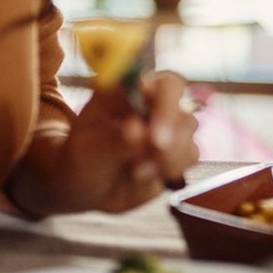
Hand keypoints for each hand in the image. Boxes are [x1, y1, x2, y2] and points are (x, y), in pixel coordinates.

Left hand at [11, 71, 198, 214]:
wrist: (86, 187)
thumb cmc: (83, 158)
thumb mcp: (89, 148)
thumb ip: (115, 140)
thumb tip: (139, 129)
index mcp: (135, 93)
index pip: (166, 85)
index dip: (167, 100)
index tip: (155, 129)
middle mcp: (158, 109)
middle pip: (185, 115)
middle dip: (171, 137)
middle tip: (154, 148)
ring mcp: (171, 134)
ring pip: (189, 141)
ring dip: (167, 158)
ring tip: (135, 171)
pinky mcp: (176, 157)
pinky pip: (188, 160)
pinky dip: (168, 170)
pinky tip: (142, 176)